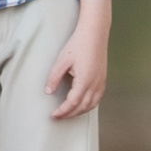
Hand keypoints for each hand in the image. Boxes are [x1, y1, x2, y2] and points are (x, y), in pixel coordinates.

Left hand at [46, 0, 111, 117]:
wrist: (94, 33)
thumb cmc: (78, 44)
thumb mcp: (62, 61)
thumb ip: (54, 77)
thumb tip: (48, 92)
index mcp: (84, 81)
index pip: (72, 103)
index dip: (62, 112)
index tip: (53, 115)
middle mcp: (95, 84)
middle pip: (82, 107)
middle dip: (69, 114)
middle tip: (58, 116)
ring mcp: (101, 82)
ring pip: (92, 105)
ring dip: (80, 112)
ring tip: (68, 113)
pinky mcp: (103, 79)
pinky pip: (97, 98)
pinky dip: (89, 105)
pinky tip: (81, 104)